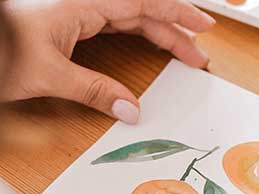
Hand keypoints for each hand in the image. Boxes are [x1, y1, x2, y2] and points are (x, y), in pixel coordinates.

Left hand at [0, 0, 214, 123]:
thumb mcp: (46, 73)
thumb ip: (92, 91)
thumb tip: (128, 109)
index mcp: (82, 3)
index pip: (143, 3)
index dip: (178, 12)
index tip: (202, 24)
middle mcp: (86, 4)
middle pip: (144, 12)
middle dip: (176, 32)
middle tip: (198, 54)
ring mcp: (82, 13)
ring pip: (134, 20)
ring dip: (162, 36)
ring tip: (184, 52)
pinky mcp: (78, 24)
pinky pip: (121, 27)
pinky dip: (142, 38)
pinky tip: (152, 47)